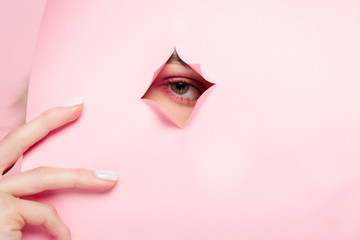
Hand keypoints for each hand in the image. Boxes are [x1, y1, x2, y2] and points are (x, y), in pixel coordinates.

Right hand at [0, 99, 117, 239]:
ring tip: (108, 179)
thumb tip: (55, 188)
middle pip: (17, 139)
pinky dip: (59, 228)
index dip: (39, 124)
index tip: (67, 108)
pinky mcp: (2, 213)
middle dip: (49, 119)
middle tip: (78, 105)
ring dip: (80, 177)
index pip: (13, 144)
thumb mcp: (7, 208)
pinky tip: (65, 238)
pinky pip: (46, 214)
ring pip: (44, 176)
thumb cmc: (0, 230)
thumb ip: (24, 194)